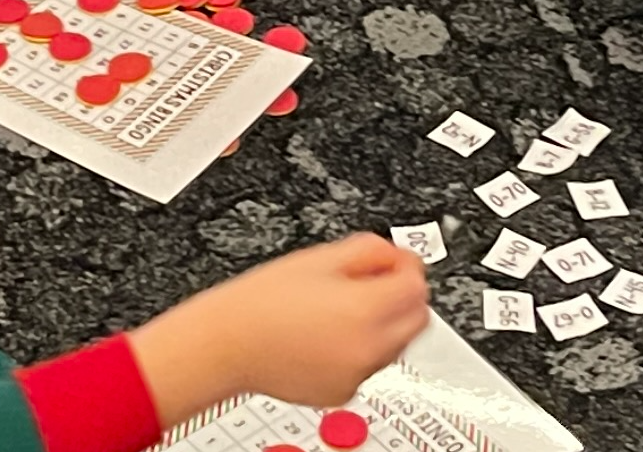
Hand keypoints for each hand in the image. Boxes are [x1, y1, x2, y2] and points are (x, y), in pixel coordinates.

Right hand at [130, 233, 428, 418]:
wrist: (224, 345)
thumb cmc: (259, 302)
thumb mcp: (318, 257)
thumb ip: (368, 250)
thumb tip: (395, 255)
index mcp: (363, 309)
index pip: (418, 285)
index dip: (407, 266)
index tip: (393, 261)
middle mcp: (366, 348)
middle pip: (417, 319)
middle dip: (403, 297)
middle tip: (375, 282)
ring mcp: (355, 374)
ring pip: (396, 345)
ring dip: (384, 324)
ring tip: (341, 308)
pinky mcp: (342, 392)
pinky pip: (368, 366)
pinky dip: (359, 349)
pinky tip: (326, 335)